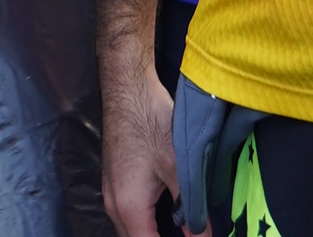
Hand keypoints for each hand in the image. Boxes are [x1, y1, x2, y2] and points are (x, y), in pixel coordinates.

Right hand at [99, 58, 179, 236]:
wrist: (127, 89)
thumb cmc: (151, 121)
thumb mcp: (178, 165)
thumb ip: (191, 205)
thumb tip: (202, 234)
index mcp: (129, 207)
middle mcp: (113, 205)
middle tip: (187, 235)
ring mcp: (110, 193)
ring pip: (128, 230)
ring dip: (149, 234)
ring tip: (175, 230)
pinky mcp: (113, 181)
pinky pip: (125, 216)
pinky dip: (143, 224)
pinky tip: (163, 217)